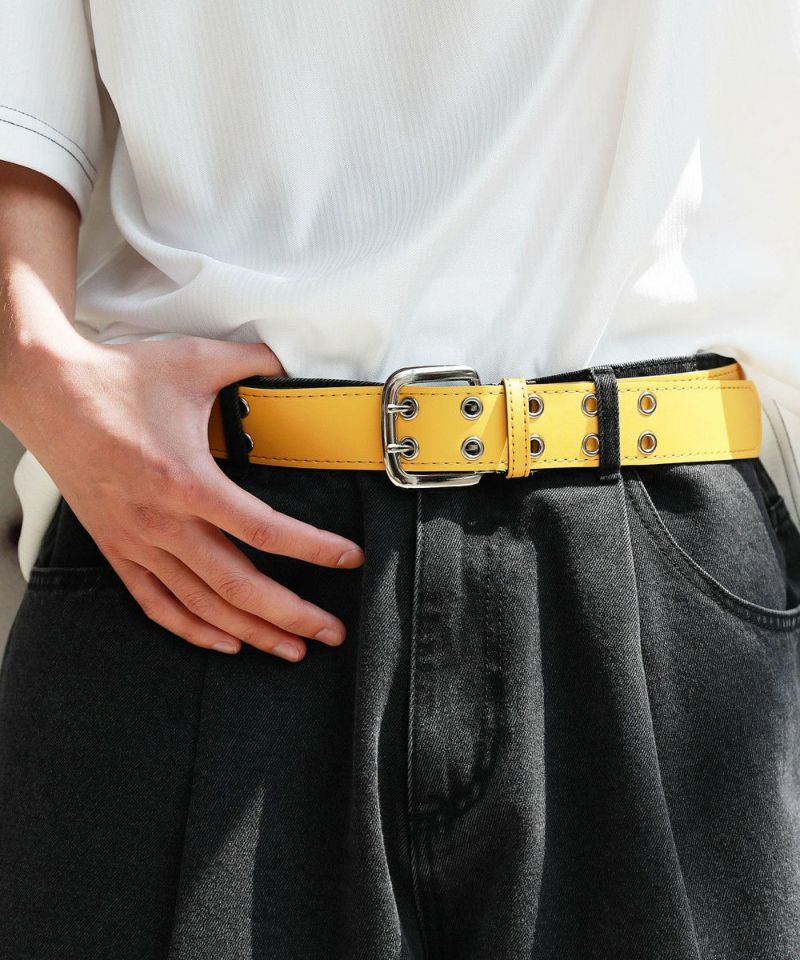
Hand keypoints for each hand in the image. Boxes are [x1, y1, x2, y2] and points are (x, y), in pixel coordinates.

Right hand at [8, 334, 364, 661]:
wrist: (46, 392)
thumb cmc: (118, 378)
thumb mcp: (195, 360)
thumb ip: (253, 363)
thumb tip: (291, 366)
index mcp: (189, 480)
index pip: (265, 530)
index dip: (315, 550)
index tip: (350, 560)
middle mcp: (163, 522)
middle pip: (238, 586)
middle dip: (291, 615)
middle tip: (332, 632)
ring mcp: (137, 542)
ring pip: (201, 605)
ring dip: (250, 632)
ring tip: (291, 650)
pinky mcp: (116, 548)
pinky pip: (156, 604)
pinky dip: (192, 629)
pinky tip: (225, 643)